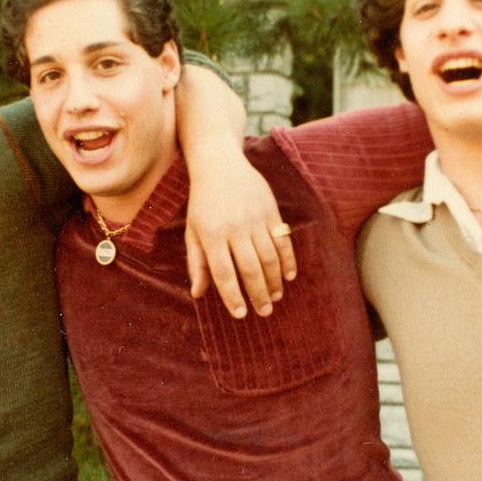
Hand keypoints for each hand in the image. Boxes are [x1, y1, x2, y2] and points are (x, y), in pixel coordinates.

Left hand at [185, 155, 296, 317]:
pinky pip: (282, 241)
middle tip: (264, 312)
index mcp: (211, 235)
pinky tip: (289, 276)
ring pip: (269, 257)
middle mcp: (234, 228)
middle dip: (259, 294)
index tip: (240, 314)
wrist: (220, 166)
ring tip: (276, 297)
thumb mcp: (192, 231)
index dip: (232, 296)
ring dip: (275, 281)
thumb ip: (196, 263)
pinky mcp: (270, 211)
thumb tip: (198, 294)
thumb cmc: (203, 204)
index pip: (223, 272)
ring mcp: (255, 219)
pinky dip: (288, 260)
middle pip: (250, 268)